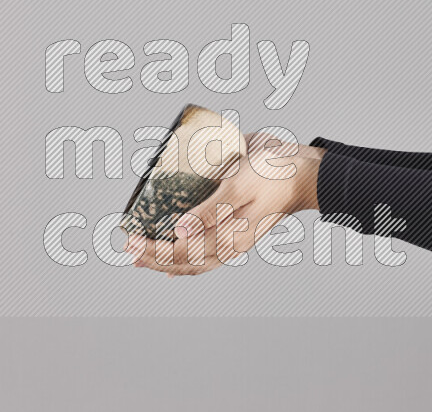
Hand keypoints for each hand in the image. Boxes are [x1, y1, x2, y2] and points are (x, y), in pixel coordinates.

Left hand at [126, 132, 324, 277]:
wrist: (304, 171)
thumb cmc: (274, 175)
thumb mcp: (239, 187)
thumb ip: (210, 211)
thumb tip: (179, 231)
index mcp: (230, 236)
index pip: (181, 251)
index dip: (153, 248)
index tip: (130, 238)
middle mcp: (230, 243)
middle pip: (184, 261)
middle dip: (153, 256)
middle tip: (127, 246)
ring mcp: (233, 237)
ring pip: (194, 260)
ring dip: (166, 260)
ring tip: (143, 256)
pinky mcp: (235, 226)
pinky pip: (207, 251)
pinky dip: (188, 257)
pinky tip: (176, 255)